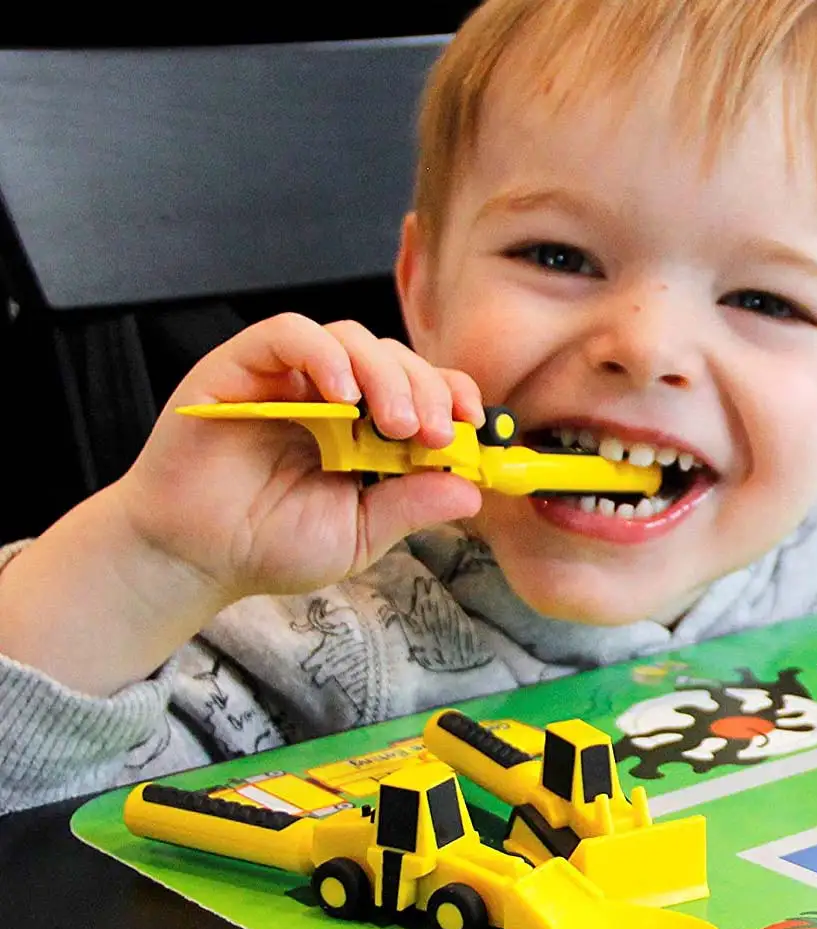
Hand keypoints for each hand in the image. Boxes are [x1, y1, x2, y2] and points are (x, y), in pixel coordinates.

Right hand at [115, 313, 484, 602]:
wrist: (193, 558)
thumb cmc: (270, 544)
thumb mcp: (357, 534)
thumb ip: (410, 507)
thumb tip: (474, 492)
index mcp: (365, 428)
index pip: (421, 389)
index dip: (452, 396)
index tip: (473, 425)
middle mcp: (331, 394)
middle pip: (394, 358)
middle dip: (425, 389)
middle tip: (432, 433)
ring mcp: (288, 376)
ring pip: (350, 338)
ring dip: (384, 374)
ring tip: (394, 423)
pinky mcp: (241, 365)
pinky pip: (288, 334)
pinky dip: (323, 354)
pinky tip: (342, 397)